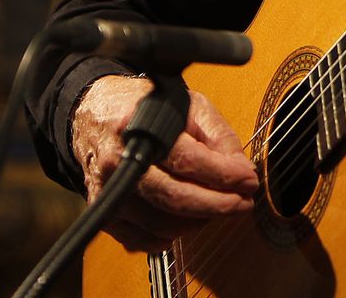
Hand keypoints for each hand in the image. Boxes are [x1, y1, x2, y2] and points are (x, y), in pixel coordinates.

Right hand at [71, 74, 259, 251]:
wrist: (96, 115)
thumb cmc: (147, 108)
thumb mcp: (189, 106)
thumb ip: (218, 135)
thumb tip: (241, 171)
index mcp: (140, 126)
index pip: (189, 160)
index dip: (224, 175)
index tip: (249, 181)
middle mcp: (120, 160)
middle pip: (176, 197)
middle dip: (218, 205)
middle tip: (243, 203)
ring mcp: (109, 190)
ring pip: (163, 223)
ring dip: (199, 220)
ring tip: (216, 204)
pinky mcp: (105, 213)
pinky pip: (144, 240)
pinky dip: (172, 235)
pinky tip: (186, 216)